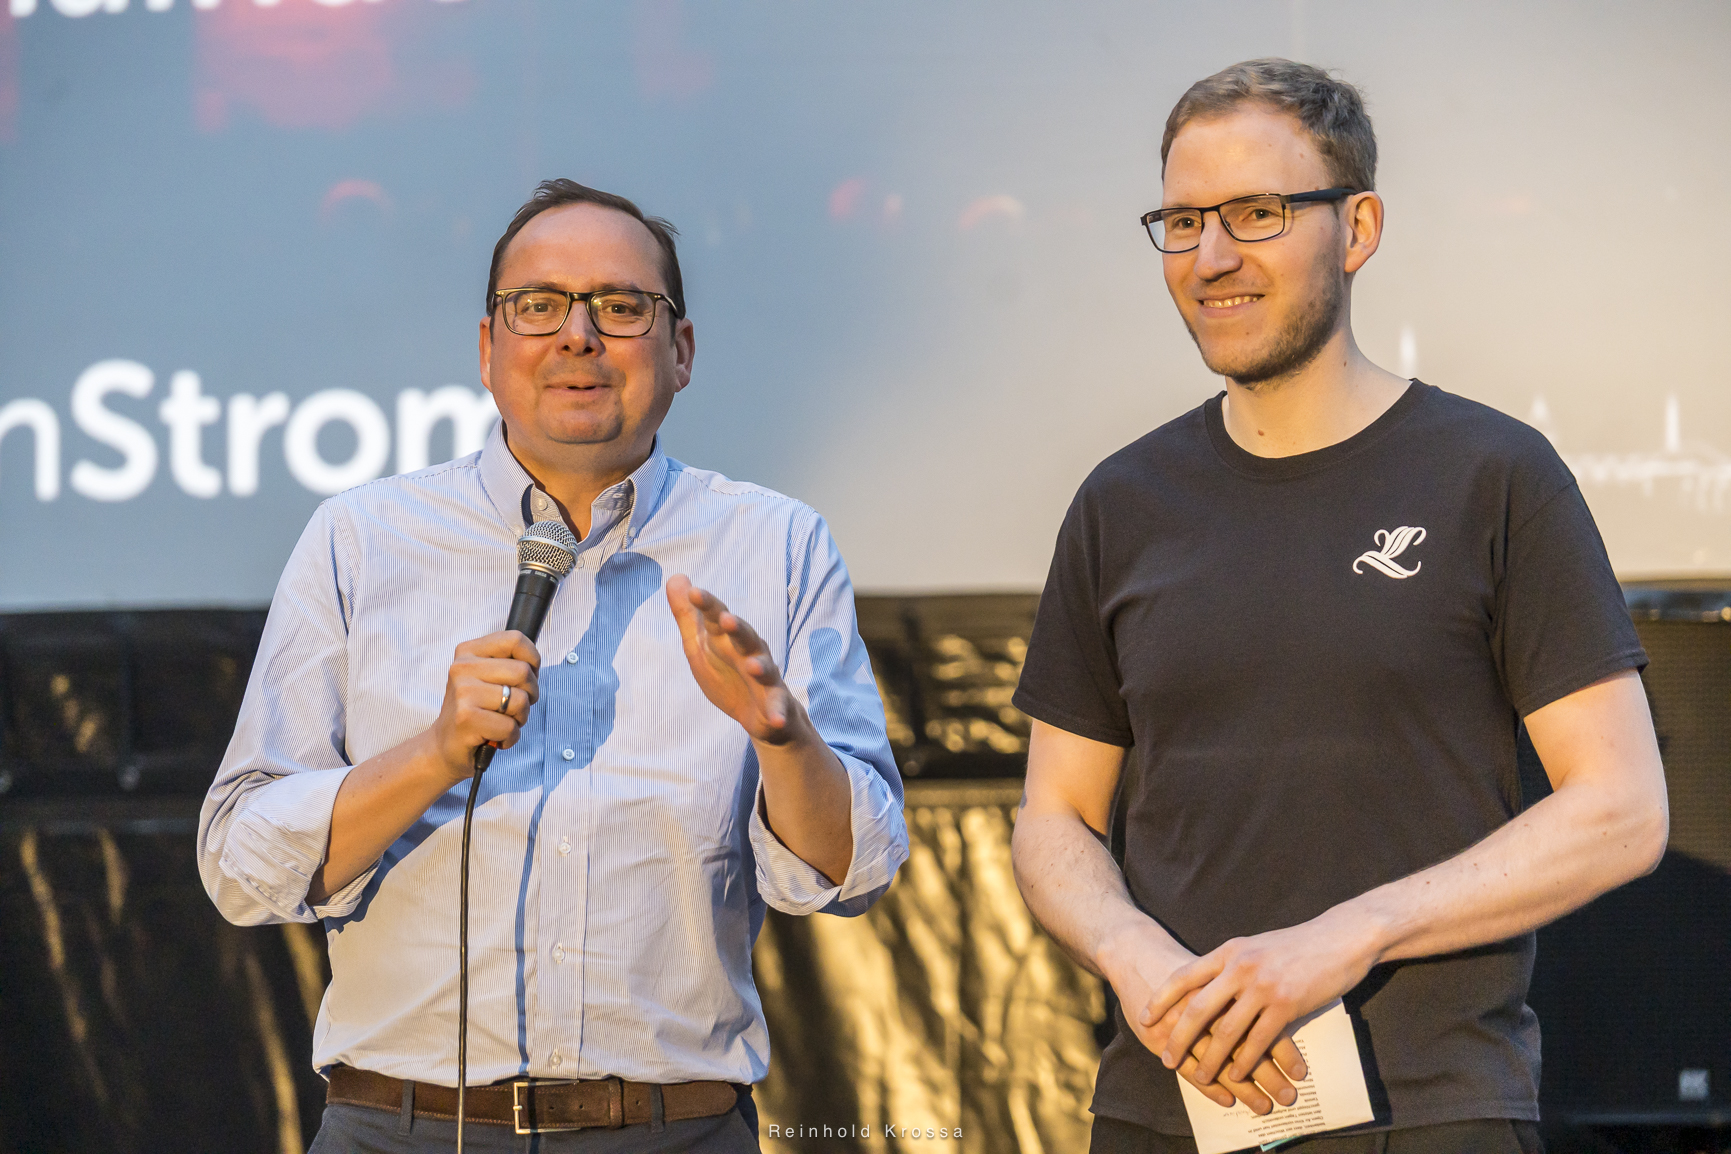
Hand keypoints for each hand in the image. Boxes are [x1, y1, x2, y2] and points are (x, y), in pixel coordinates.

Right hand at [428, 630, 540, 780]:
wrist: (445, 745)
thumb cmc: (476, 711)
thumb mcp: (487, 678)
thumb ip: (508, 663)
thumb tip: (534, 662)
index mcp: (468, 651)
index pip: (515, 639)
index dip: (532, 660)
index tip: (524, 679)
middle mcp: (462, 667)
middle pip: (523, 672)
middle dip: (530, 695)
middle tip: (513, 708)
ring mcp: (462, 692)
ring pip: (520, 701)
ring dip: (519, 718)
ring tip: (501, 722)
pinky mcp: (466, 718)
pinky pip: (510, 726)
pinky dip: (510, 737)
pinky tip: (495, 738)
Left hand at [667, 575, 805, 745]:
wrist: (760, 712)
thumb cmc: (729, 673)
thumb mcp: (701, 646)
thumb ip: (688, 616)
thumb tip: (675, 576)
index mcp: (730, 638)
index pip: (717, 617)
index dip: (707, 606)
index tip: (694, 593)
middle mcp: (751, 652)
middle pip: (745, 636)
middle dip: (737, 628)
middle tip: (726, 620)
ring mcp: (766, 677)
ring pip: (765, 668)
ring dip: (760, 666)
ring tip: (752, 666)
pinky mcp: (776, 702)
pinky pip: (779, 706)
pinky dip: (778, 713)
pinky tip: (776, 720)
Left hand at [1142, 912, 1377, 1087]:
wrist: (1339, 939)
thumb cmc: (1296, 945)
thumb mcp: (1255, 947)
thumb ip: (1231, 964)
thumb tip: (1207, 987)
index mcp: (1229, 951)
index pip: (1184, 975)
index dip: (1161, 998)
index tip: (1144, 1017)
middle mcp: (1240, 967)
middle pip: (1199, 1008)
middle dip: (1179, 1037)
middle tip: (1166, 1059)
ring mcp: (1263, 987)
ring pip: (1227, 1031)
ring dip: (1211, 1059)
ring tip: (1200, 1078)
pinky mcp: (1287, 1005)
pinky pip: (1258, 1040)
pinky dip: (1244, 1061)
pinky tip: (1236, 1075)